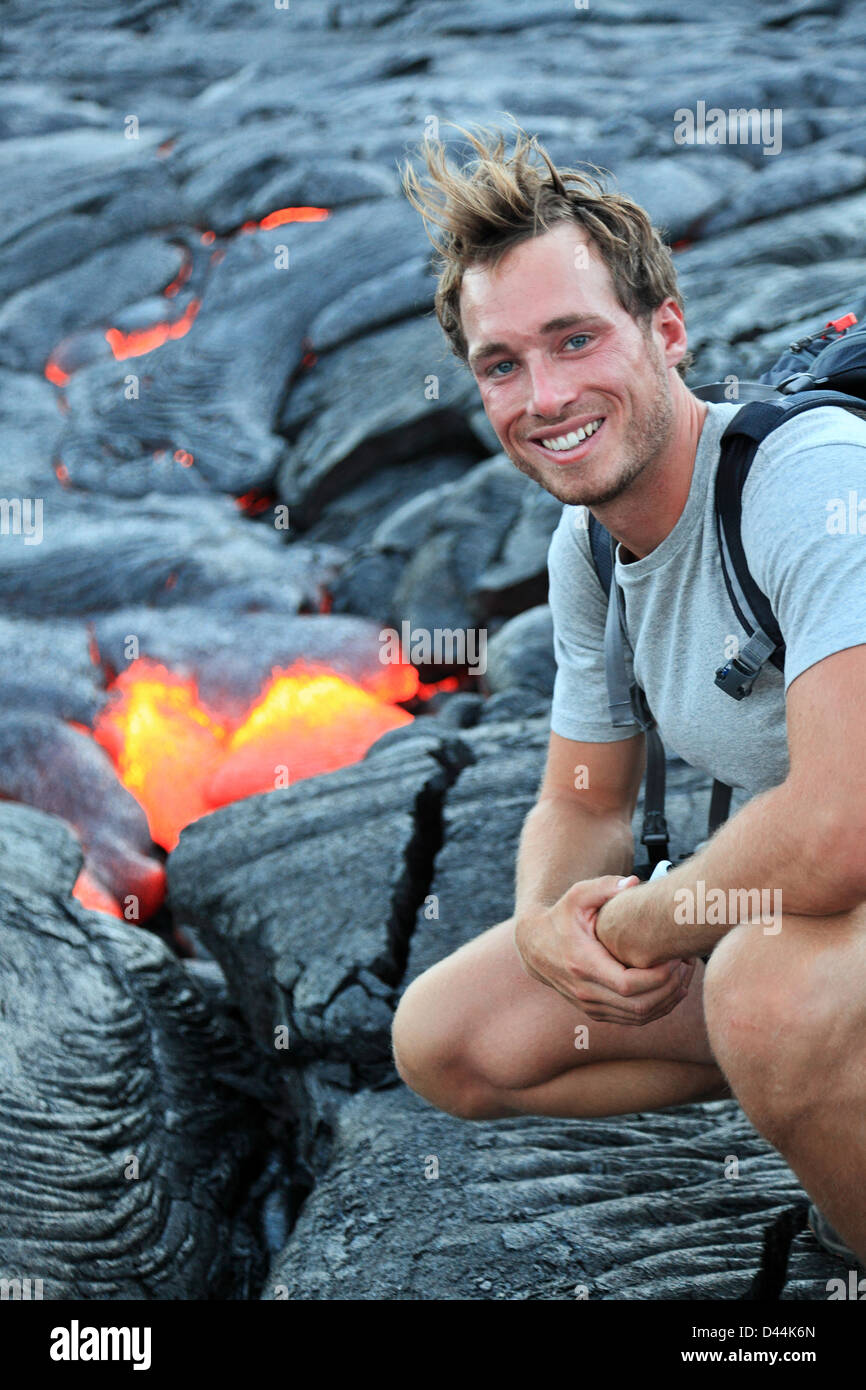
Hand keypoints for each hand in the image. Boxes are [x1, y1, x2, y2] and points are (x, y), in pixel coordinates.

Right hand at [514, 875, 693, 1025]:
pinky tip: (671, 987)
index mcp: (583, 964)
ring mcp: (590, 1005)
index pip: (629, 984)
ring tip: (684, 974)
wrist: (534, 946)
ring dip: (668, 1000)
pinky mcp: (596, 1012)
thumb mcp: (577, 896)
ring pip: (640, 1016)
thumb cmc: (561, 917)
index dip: (659, 976)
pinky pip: (634, 1019)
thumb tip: (634, 882)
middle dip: (671, 988)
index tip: (675, 957)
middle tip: (687, 964)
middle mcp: (586, 991)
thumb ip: (605, 887)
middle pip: (640, 1005)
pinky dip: (658, 1007)